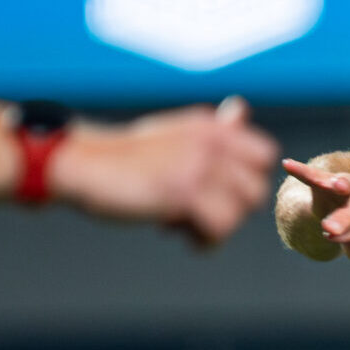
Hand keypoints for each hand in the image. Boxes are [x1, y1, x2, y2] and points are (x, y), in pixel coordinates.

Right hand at [49, 96, 279, 249]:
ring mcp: (199, 165)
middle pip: (256, 190)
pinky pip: (219, 229)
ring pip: (239, 213)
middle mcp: (211, 141)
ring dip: (213, 227)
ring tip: (180, 222)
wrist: (86, 164)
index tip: (218, 193)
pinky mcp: (184, 192)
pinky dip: (200, 240)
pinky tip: (172, 231)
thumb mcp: (176, 134)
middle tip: (197, 211)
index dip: (246, 180)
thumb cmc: (129, 156)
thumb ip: (214, 130)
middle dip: (232, 209)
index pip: (264, 155)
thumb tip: (241, 109)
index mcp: (211, 126)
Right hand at [281, 157, 349, 264]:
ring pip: (349, 183)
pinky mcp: (327, 180)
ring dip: (342, 183)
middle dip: (347, 216)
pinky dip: (303, 171)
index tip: (336, 240)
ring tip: (337, 185)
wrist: (345, 224)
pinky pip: (316, 175)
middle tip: (329, 230)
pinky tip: (288, 165)